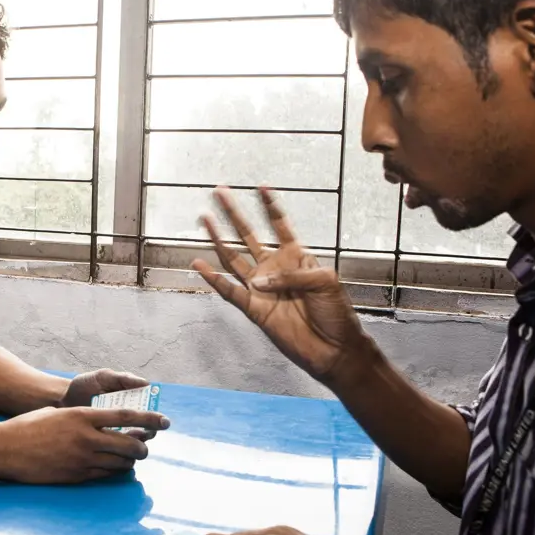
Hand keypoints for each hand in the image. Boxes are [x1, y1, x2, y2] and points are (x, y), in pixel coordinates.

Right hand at [0, 407, 169, 483]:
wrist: (5, 449)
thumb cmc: (27, 427)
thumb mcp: (57, 413)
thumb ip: (80, 418)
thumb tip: (99, 424)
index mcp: (82, 416)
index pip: (125, 417)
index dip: (149, 420)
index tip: (165, 421)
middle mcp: (86, 438)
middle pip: (129, 445)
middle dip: (143, 447)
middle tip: (145, 447)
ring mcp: (82, 459)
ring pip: (120, 463)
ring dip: (130, 462)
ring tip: (131, 459)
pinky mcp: (75, 476)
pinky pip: (104, 475)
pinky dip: (112, 471)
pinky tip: (112, 468)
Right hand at [195, 187, 369, 382]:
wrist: (333, 348)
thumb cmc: (336, 313)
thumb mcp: (324, 282)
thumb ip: (291, 275)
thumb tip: (258, 281)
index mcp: (296, 257)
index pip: (280, 225)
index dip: (270, 206)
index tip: (261, 186)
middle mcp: (275, 268)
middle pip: (249, 235)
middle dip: (234, 213)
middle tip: (220, 192)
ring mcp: (262, 288)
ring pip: (234, 258)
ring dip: (218, 239)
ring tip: (205, 219)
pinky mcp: (254, 309)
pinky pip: (229, 291)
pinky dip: (213, 278)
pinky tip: (198, 263)